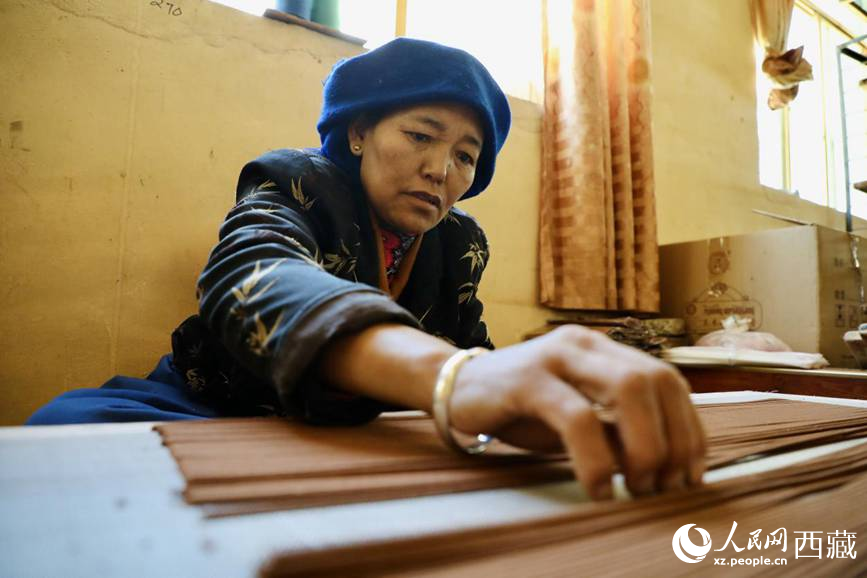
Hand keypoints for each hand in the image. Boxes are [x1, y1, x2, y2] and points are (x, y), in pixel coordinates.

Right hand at [447, 325, 706, 499]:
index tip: (690, 474)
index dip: (688, 428)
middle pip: (656, 379)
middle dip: (674, 439)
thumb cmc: (521, 408)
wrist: (455, 389)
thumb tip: (665, 466)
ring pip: (627, 389)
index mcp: (602, 349)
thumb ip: (615, 429)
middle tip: (665, 486)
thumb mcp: (577, 417)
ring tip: (638, 486)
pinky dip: (596, 458)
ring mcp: (555, 356)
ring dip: (646, 446)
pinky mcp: (526, 379)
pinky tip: (599, 487)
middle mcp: (585, 344)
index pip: (667, 379)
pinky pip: (576, 416)